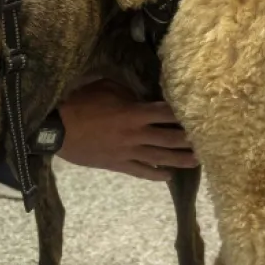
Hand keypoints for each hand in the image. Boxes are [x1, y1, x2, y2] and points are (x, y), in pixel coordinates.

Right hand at [57, 80, 198, 181]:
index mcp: (134, 113)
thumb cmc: (79, 103)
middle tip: (207, 142)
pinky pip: (140, 172)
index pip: (166, 112)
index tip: (199, 113)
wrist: (56, 129)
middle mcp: (136, 134)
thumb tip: (142, 97)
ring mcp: (127, 152)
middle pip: (169, 138)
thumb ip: (128, 93)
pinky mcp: (117, 164)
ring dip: (180, 160)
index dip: (182, 114)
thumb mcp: (105, 88)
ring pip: (159, 158)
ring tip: (197, 161)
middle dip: (188, 140)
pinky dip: (155, 175)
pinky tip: (167, 177)